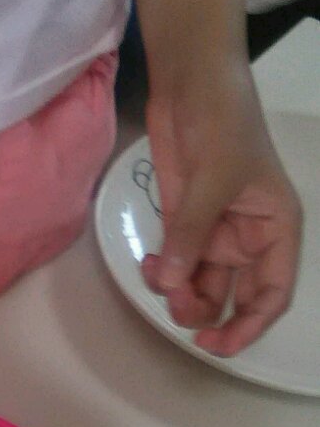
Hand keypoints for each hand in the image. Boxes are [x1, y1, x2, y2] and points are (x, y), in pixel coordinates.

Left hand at [143, 63, 301, 355]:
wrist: (191, 82)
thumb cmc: (224, 121)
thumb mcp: (215, 177)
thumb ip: (193, 231)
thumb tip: (175, 282)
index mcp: (275, 228)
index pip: (273, 291)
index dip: (251, 324)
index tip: (220, 344)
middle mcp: (248, 238)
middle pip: (234, 298)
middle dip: (206, 312)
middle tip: (177, 308)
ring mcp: (213, 232)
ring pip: (201, 286)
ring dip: (180, 294)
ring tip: (160, 272)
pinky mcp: (183, 222)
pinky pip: (176, 264)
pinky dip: (163, 272)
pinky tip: (151, 259)